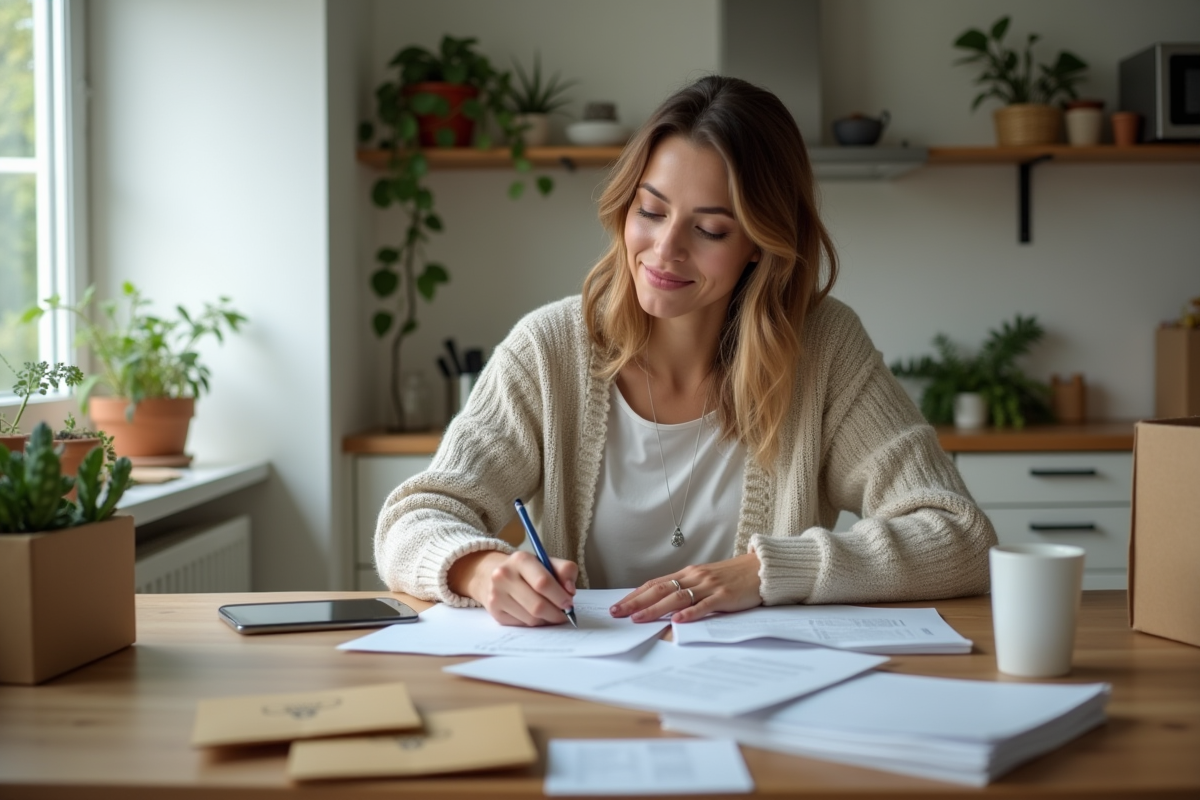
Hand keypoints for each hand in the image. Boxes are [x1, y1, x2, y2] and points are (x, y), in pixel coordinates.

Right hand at [448, 550, 577, 626]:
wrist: (490, 574)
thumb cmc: (526, 570)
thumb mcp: (545, 562)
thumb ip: (564, 570)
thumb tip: (570, 591)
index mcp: (520, 559)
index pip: (543, 582)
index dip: (560, 596)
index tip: (569, 603)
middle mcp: (504, 576)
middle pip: (537, 605)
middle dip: (556, 613)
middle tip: (565, 614)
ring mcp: (497, 595)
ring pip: (531, 618)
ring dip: (547, 619)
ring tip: (551, 613)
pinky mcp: (495, 611)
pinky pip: (522, 624)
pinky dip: (535, 622)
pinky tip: (537, 614)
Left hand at [609, 552, 762, 623]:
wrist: (762, 568)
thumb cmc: (734, 576)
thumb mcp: (706, 580)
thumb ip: (687, 589)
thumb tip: (663, 603)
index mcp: (688, 573)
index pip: (654, 584)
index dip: (634, 595)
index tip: (618, 605)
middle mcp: (695, 577)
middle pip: (660, 590)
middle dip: (636, 602)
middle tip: (617, 613)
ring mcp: (709, 586)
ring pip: (677, 597)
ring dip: (655, 609)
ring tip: (638, 619)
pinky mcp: (724, 595)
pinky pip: (704, 605)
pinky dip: (690, 613)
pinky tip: (677, 620)